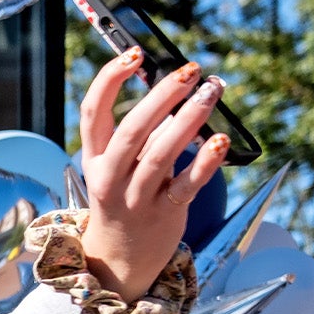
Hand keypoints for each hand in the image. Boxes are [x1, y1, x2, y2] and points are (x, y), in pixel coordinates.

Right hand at [75, 47, 231, 296]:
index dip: (110, 79)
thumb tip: (173, 88)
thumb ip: (138, 131)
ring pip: (161, 153)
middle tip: (190, 69)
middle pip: (132, 130)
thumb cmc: (123, 199)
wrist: (119, 259)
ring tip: (212, 90)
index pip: (93, 111)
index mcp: (95, 157)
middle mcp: (110, 177)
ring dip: (189, 118)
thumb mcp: (116, 166)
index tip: (134, 53)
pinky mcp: (165, 214)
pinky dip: (205, 161)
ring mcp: (136, 198)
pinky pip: (187, 185)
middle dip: (162, 95)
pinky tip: (221, 139)